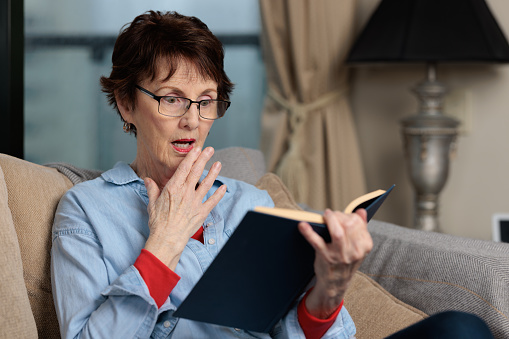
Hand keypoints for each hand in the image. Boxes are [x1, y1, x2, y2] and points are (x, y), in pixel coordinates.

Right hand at [143, 147, 225, 269]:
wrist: (167, 238)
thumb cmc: (158, 222)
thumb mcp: (152, 203)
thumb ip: (152, 189)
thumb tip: (147, 180)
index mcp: (173, 188)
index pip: (184, 168)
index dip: (191, 157)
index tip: (197, 149)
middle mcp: (186, 192)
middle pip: (196, 172)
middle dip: (204, 159)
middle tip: (210, 149)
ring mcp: (195, 202)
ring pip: (207, 183)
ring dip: (213, 172)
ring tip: (218, 163)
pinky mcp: (202, 212)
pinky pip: (213, 200)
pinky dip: (219, 193)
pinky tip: (224, 187)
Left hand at [298, 208, 371, 318]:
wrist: (336, 284)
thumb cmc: (345, 261)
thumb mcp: (357, 247)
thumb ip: (360, 228)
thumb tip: (361, 211)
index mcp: (364, 246)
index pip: (358, 223)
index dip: (348, 215)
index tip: (341, 215)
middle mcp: (354, 251)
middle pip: (349, 225)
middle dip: (339, 215)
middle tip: (331, 215)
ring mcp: (340, 255)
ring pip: (337, 232)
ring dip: (330, 219)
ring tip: (325, 215)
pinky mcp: (326, 258)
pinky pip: (317, 242)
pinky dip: (308, 232)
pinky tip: (302, 225)